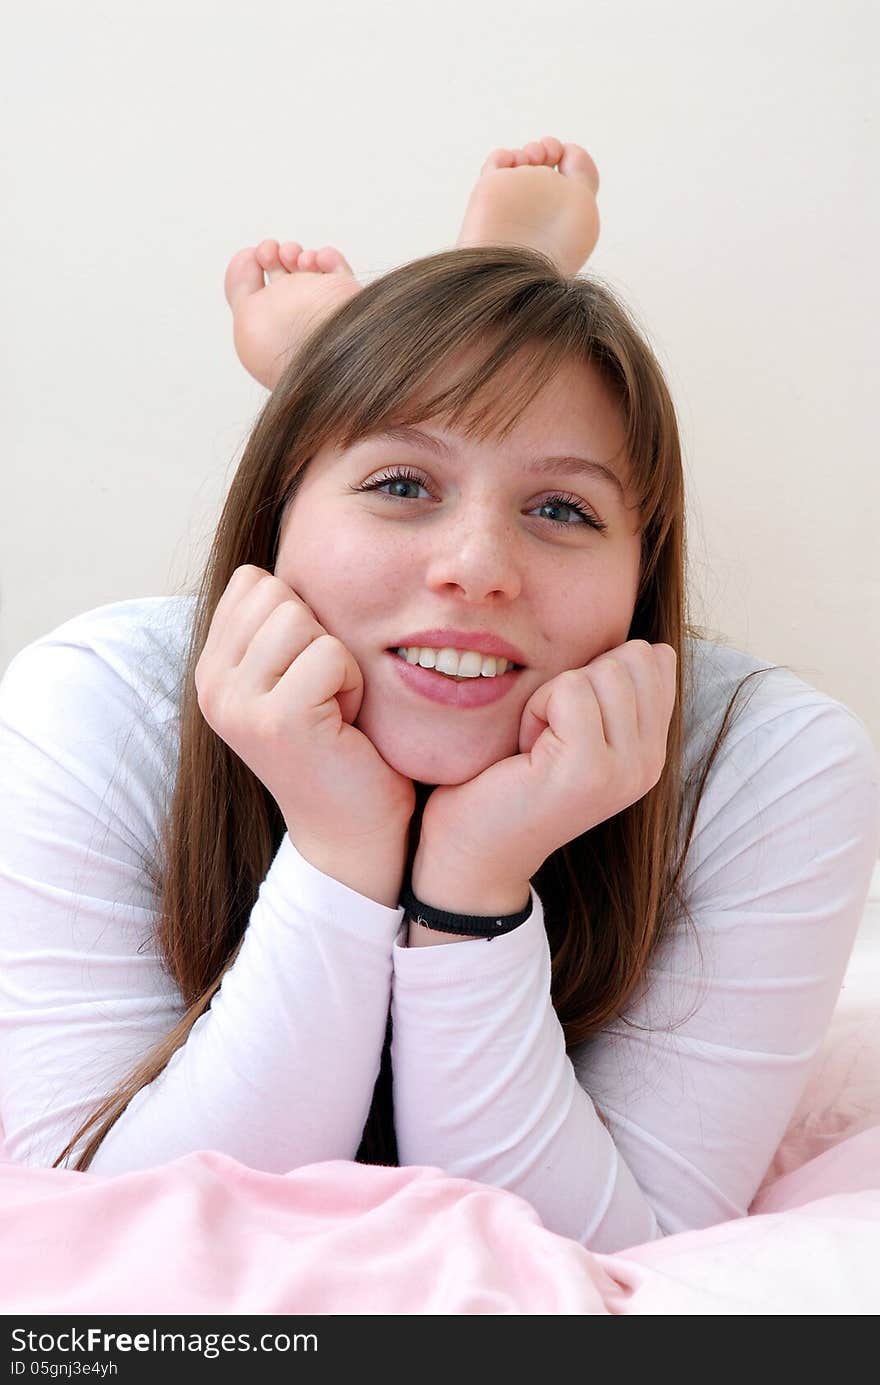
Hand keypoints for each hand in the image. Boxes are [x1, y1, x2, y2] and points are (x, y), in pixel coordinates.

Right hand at [195, 565, 415, 851]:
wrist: (353, 831)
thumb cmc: (341, 744)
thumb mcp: (296, 672)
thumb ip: (276, 621)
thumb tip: (271, 560)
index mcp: (211, 667)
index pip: (254, 580)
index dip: (302, 616)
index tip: (310, 675)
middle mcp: (211, 685)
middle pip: (278, 592)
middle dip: (321, 636)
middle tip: (326, 697)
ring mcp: (238, 704)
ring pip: (303, 618)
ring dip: (340, 661)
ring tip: (334, 710)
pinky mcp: (277, 721)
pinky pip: (331, 653)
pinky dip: (353, 684)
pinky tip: (344, 725)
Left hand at [418, 640, 676, 881]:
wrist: (473, 852)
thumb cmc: (508, 780)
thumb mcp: (577, 728)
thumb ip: (613, 693)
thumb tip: (653, 646)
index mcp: (649, 751)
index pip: (656, 661)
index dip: (597, 669)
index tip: (565, 719)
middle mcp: (649, 764)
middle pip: (632, 658)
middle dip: (576, 679)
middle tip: (547, 732)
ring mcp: (624, 770)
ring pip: (603, 670)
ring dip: (553, 695)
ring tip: (535, 744)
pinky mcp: (589, 769)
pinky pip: (571, 689)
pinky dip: (536, 709)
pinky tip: (525, 750)